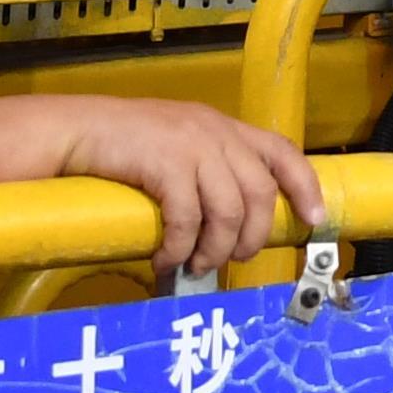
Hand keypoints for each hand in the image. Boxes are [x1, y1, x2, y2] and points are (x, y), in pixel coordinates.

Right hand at [44, 97, 324, 273]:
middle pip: (259, 193)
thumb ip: (209, 171)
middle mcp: (216, 132)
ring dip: (215, 250)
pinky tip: (166, 259)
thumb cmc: (127, 147)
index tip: (314, 219)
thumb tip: (231, 227)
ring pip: (228, 211)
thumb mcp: (181, 147)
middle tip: (231, 260)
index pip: (283, 151)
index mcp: (225, 127)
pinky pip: (187, 218)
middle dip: (251, 236)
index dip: (305, 186)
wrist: (78, 130)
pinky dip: (180, 247)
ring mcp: (192, 144)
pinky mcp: (165, 162)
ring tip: (195, 265)